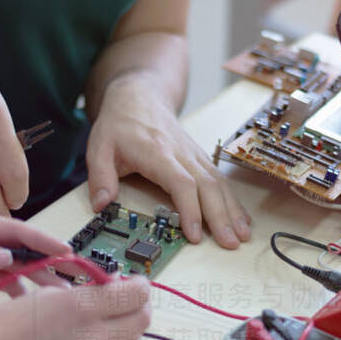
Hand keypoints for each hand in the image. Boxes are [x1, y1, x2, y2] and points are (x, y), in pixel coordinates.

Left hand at [0, 210, 70, 302]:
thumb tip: (5, 256)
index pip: (14, 229)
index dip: (42, 239)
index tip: (64, 250)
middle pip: (22, 245)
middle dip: (48, 260)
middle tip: (72, 275)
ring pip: (18, 263)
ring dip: (38, 277)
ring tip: (58, 294)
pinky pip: (6, 277)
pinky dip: (20, 288)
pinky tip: (31, 302)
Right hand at [0, 279, 151, 339]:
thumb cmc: (8, 326)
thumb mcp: (47, 294)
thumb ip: (85, 292)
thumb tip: (112, 290)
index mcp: (82, 307)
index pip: (137, 294)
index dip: (139, 285)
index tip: (133, 283)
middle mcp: (93, 337)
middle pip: (142, 319)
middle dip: (139, 306)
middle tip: (126, 301)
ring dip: (125, 328)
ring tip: (107, 322)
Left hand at [86, 75, 250, 247]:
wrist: (138, 96)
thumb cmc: (119, 124)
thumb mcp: (98, 147)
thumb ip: (100, 177)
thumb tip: (101, 204)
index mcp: (157, 151)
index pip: (181, 182)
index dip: (190, 209)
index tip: (194, 233)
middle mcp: (181, 152)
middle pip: (207, 185)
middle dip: (220, 216)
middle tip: (229, 243)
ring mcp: (193, 154)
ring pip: (218, 182)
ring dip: (232, 210)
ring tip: (241, 235)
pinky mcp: (199, 157)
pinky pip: (220, 179)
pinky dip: (232, 200)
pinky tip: (240, 218)